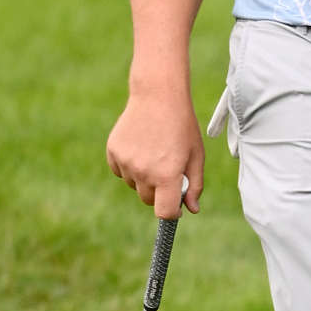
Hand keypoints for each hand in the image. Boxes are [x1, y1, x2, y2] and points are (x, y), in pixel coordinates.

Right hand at [107, 75, 203, 215]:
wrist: (158, 96)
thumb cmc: (182, 127)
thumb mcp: (196, 156)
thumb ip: (195, 186)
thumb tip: (192, 209)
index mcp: (167, 175)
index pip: (164, 213)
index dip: (171, 214)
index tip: (176, 208)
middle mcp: (143, 172)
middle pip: (149, 200)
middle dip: (159, 192)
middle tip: (167, 169)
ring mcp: (126, 162)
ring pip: (134, 185)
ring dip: (143, 178)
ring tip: (154, 153)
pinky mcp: (113, 151)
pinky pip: (120, 172)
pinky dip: (129, 167)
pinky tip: (140, 148)